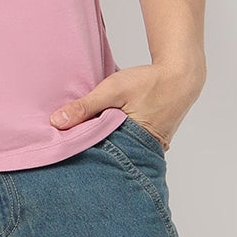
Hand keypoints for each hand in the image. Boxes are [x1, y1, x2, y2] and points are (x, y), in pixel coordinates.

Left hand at [48, 55, 206, 150]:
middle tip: (69, 153)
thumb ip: (86, 106)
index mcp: (134, 145)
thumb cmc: (149, 82)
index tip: (62, 153)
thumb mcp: (113, 90)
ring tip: (85, 144)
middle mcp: (144, 153)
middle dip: (92, 155)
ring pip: (121, 153)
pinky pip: (130, 147)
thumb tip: (56, 122)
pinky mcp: (153, 144)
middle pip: (110, 159)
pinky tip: (105, 135)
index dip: (81, 155)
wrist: (181, 76)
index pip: (100, 159)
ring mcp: (151, 150)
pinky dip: (118, 142)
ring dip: (106, 147)